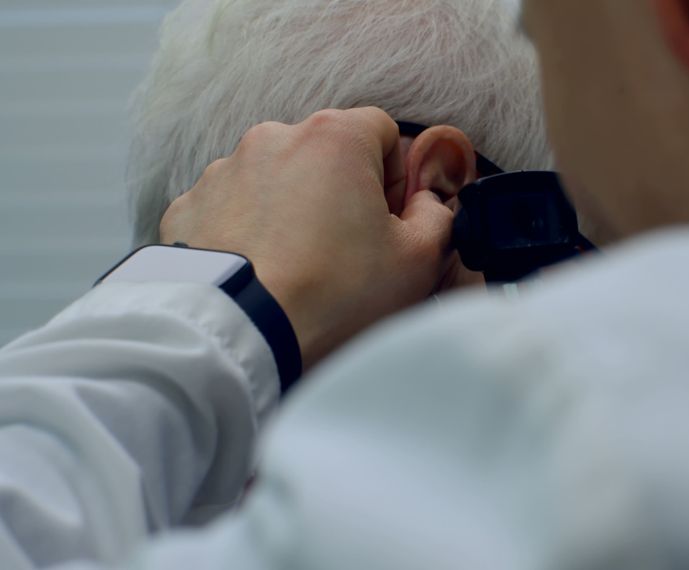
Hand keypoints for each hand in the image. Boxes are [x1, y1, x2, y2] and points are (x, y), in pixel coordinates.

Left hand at [160, 108, 456, 366]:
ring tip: (299, 269)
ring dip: (292, 210)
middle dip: (340, 193)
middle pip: (324, 154)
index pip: (380, 130)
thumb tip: (427, 204)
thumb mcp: (419, 260)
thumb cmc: (335, 295)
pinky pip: (231, 210)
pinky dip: (247, 233)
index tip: (390, 220)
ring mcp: (222, 172)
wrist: (239, 337)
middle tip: (348, 253)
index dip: (394, 175)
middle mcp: (273, 139)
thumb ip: (438, 217)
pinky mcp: (187, 208)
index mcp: (334, 138)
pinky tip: (261, 274)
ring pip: (276, 180)